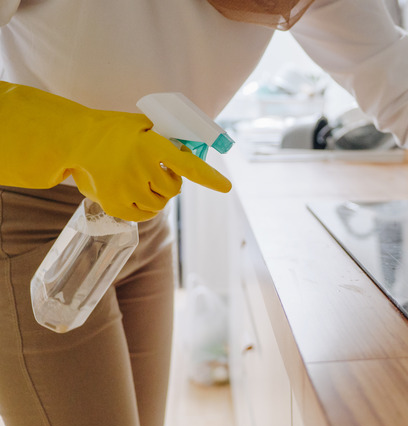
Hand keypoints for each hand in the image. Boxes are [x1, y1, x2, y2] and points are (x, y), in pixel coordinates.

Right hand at [1, 81, 230, 221]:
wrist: (77, 139)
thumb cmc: (116, 130)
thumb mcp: (144, 123)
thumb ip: (169, 135)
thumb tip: (194, 148)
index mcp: (150, 145)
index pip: (187, 165)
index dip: (209, 177)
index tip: (226, 187)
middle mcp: (140, 168)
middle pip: (174, 189)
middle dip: (170, 180)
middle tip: (156, 168)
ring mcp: (126, 188)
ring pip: (160, 204)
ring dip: (158, 194)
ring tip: (143, 179)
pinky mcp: (114, 204)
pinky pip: (144, 215)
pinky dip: (147, 208)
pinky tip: (139, 194)